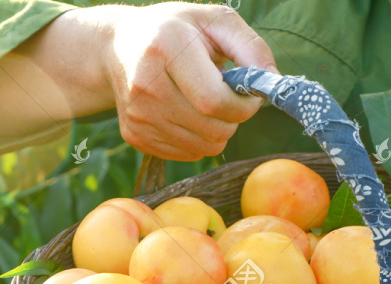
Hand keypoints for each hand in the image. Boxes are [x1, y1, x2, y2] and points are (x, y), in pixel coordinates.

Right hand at [100, 2, 276, 160]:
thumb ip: (250, 46)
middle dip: (233, 120)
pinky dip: (198, 140)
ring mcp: (138, 115)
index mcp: (166, 47)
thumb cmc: (175, 30)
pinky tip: (188, 114)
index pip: (215, 101)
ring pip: (203, 148)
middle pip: (212, 129)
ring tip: (206, 104)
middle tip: (228, 99)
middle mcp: (146, 85)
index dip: (243, 106)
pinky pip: (186, 155)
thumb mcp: (214, 21)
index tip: (248, 95)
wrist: (117, 47)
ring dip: (218, 131)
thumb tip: (273, 81)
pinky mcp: (135, 136)